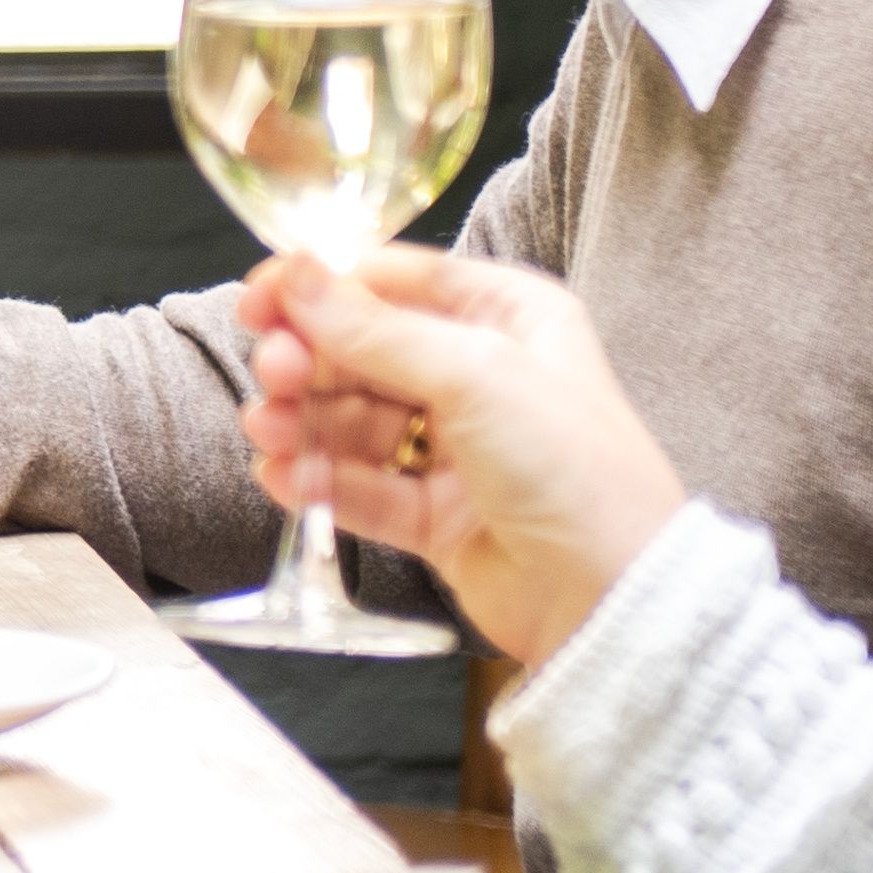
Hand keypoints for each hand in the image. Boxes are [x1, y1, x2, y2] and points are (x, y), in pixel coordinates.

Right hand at [234, 242, 686, 670]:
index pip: (393, 282)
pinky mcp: (436, 515)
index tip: (258, 303)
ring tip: (273, 435)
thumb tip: (294, 272)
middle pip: (363, 351)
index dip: (321, 288)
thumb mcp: (474, 374)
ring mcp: (456, 449)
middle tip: (274, 376)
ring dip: (305, 423)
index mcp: (506, 318)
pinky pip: (362, 487)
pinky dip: (321, 481)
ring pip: (354, 420)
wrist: (614, 599)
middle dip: (309, 362)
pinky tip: (287, 480)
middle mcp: (479, 376)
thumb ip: (373, 328)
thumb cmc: (573, 469)